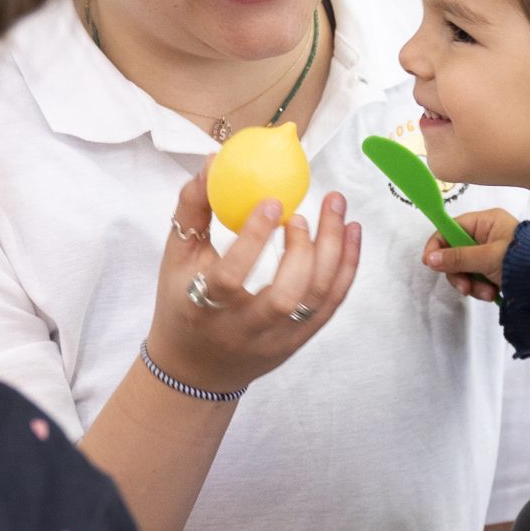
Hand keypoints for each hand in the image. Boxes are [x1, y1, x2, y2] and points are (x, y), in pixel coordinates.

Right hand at [145, 174, 361, 394]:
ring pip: (315, 300)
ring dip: (333, 252)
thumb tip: (215, 162)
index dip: (253, 241)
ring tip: (336, 210)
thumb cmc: (183, 302)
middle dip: (303, 250)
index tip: (272, 203)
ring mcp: (276, 340)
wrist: (196, 369)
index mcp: (202, 308)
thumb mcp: (177, 257)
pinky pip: (331, 305)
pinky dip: (347, 268)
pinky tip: (352, 232)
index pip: (229, 279)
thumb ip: (194, 208)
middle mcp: (243, 330)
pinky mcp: (298, 342)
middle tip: (303, 213)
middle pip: (284, 297)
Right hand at [422, 207, 517, 302]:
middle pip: (455, 252)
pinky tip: (492, 294)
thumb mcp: (487, 258)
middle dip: (459, 273)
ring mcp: (490, 253)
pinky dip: (480, 288)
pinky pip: (476, 278)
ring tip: (486, 293)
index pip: (451, 228)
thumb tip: (429, 259)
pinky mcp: (493, 270)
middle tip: (464, 287)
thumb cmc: (520, 261)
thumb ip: (458, 258)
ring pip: (464, 269)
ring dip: (471, 284)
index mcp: (487, 221)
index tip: (429, 262)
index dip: (438, 244)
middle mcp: (487, 234)